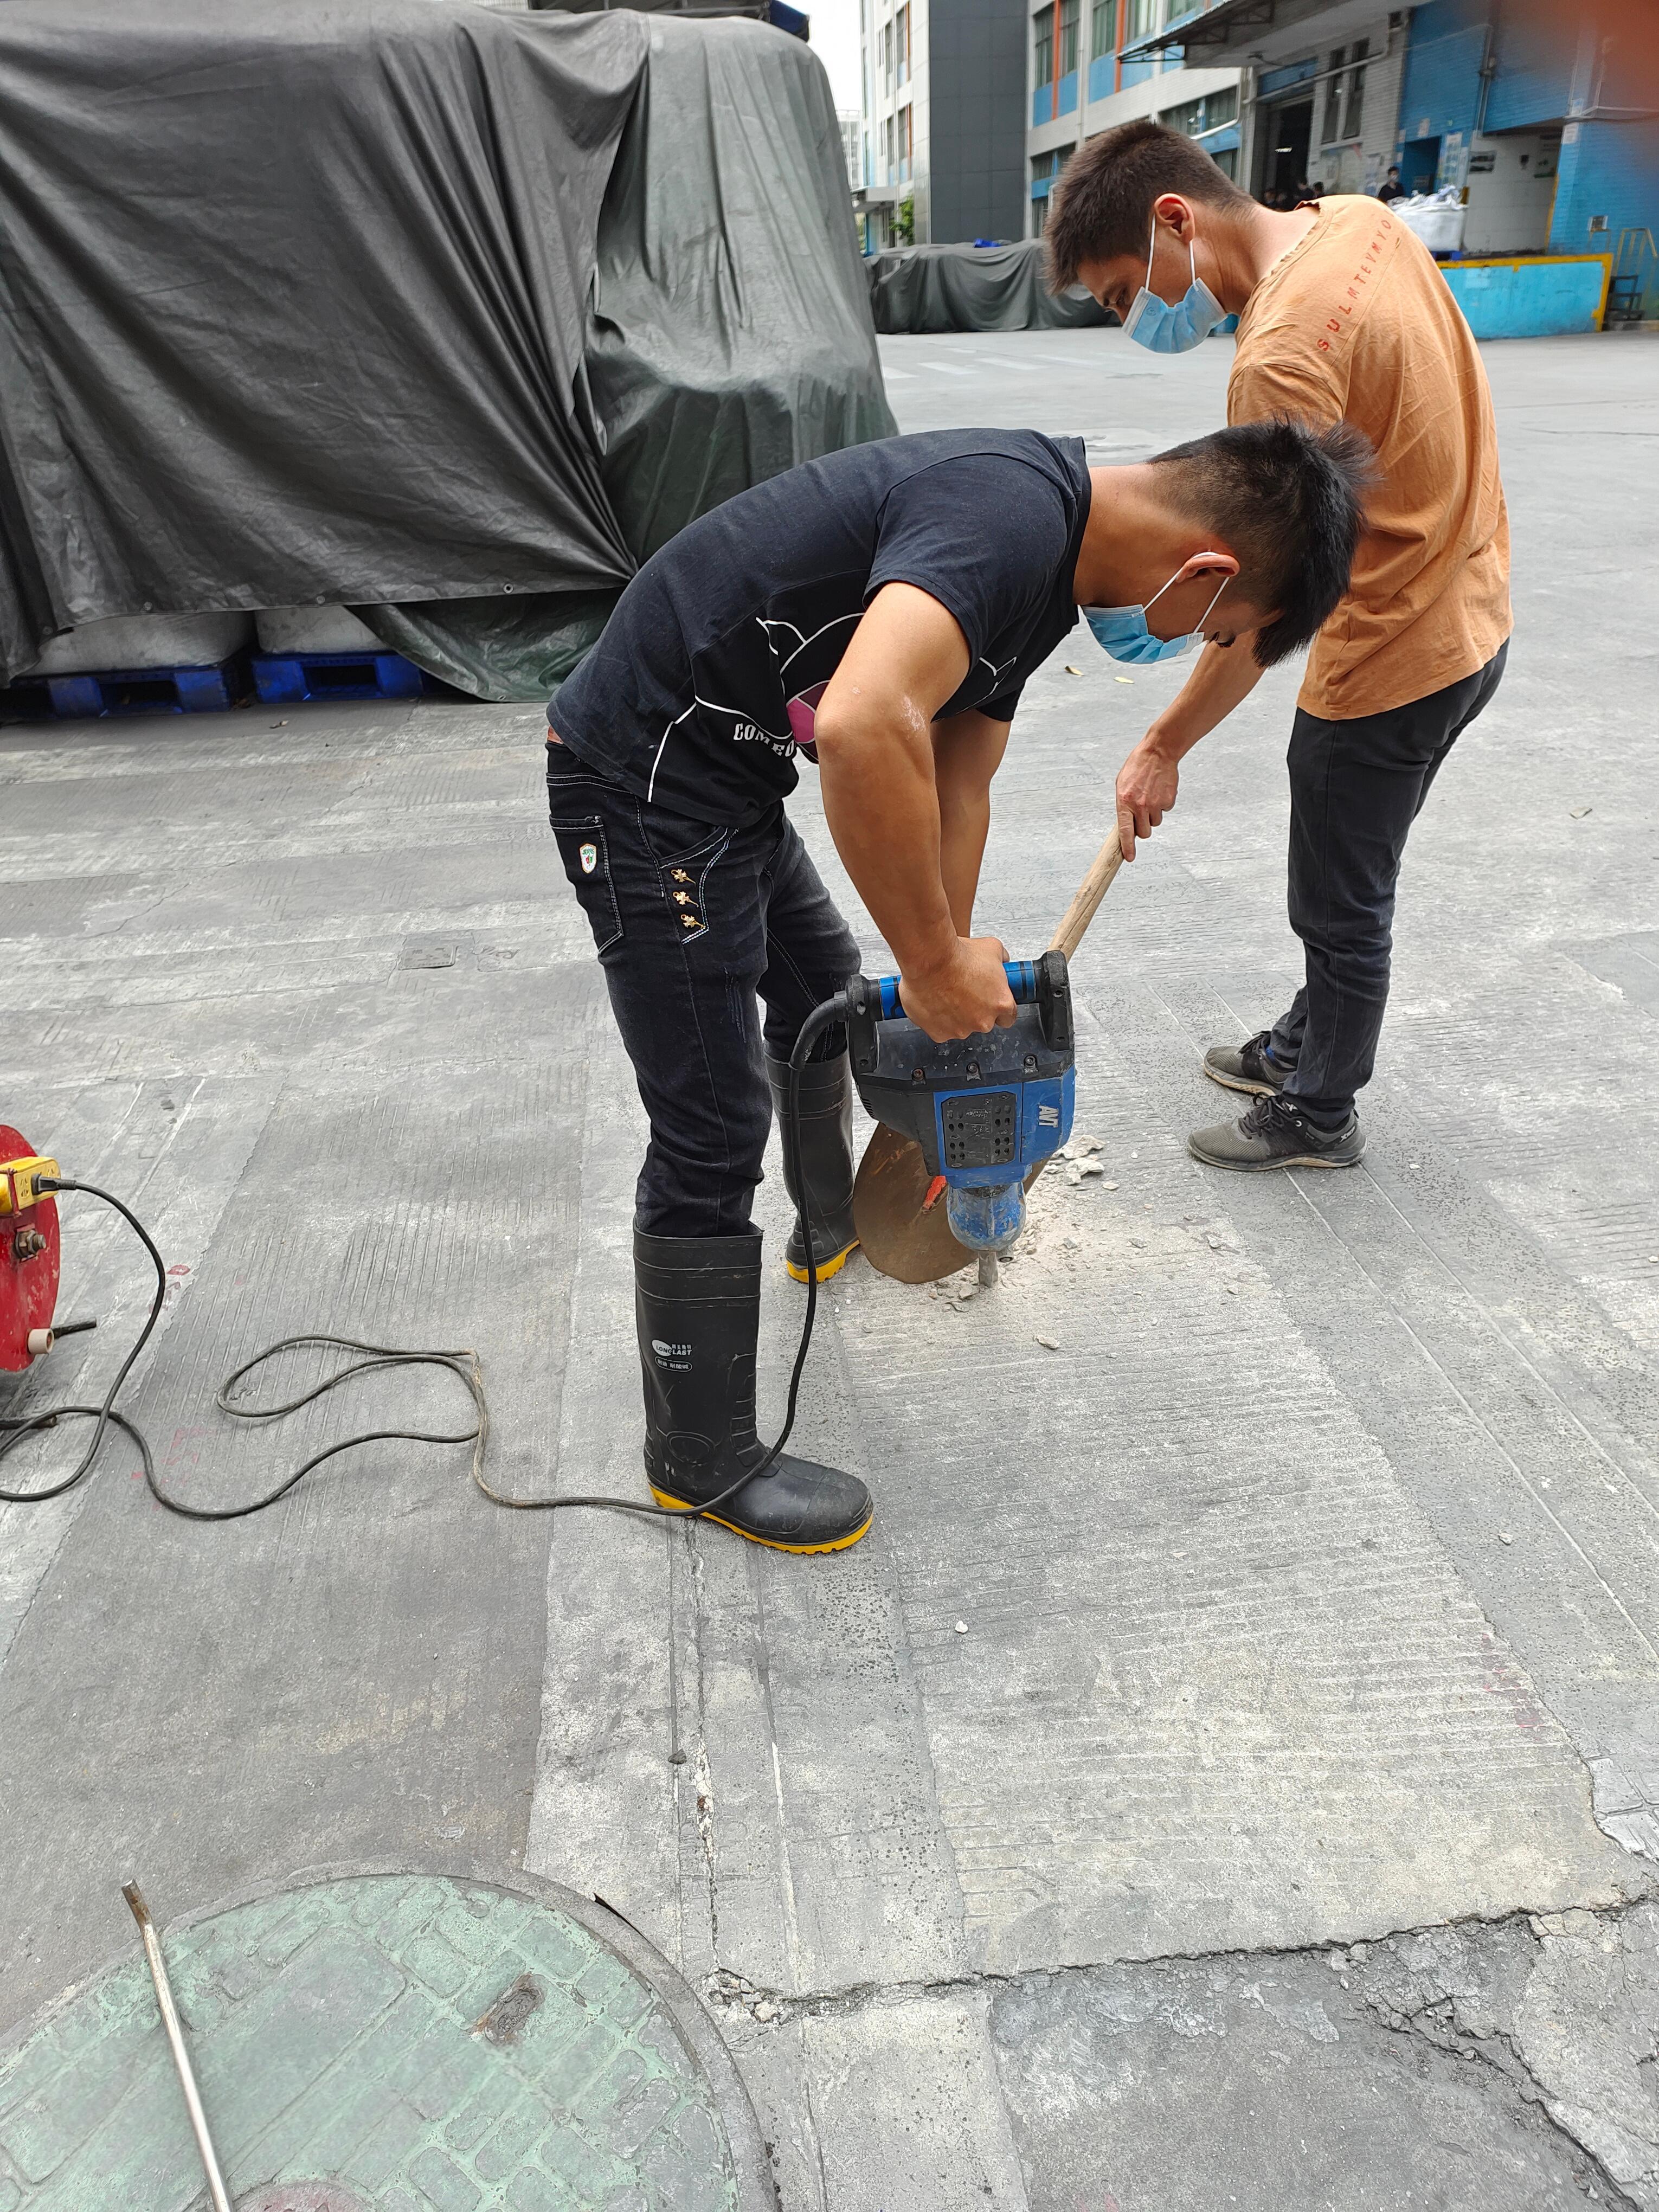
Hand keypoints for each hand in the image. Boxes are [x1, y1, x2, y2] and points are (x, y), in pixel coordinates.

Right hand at [898, 935, 1015, 1042]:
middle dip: (976, 1010)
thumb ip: (1001, 961)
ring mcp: (961, 1030)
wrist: (929, 959)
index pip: (1008, 1017)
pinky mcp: (940, 1033)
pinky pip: (942, 1029)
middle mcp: (983, 1021)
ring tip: (947, 994)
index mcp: (1001, 1003)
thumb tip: (1001, 962)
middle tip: (965, 992)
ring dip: (957, 1015)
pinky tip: (936, 1002)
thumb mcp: (991, 948)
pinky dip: (939, 1019)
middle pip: (984, 1022)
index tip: (991, 1002)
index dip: (998, 1008)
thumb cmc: (956, 956)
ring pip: (962, 1027)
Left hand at [1116, 734, 1179, 860]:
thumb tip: (1125, 824)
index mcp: (1124, 802)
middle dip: (1143, 828)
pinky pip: (1165, 811)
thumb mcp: (1121, 785)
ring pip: (1155, 823)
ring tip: (1150, 796)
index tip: (1129, 858)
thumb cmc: (1137, 767)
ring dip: (1153, 815)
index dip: (1127, 847)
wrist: (1158, 753)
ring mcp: (1155, 804)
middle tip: (1142, 815)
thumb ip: (1123, 805)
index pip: (1125, 831)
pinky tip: (1159, 791)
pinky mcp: (1169, 801)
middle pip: (1144, 833)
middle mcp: (1140, 806)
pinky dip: (1162, 805)